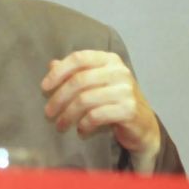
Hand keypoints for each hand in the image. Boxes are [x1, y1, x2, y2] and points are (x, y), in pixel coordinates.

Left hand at [41, 50, 159, 172]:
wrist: (143, 125)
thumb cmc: (113, 100)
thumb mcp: (95, 82)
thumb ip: (75, 72)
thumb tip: (51, 64)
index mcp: (109, 59)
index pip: (78, 58)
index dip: (58, 72)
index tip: (44, 88)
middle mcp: (119, 71)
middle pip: (79, 81)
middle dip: (59, 98)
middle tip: (48, 113)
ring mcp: (126, 90)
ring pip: (85, 99)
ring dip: (68, 115)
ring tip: (60, 125)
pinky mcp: (129, 109)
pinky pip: (96, 115)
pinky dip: (84, 124)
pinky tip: (80, 131)